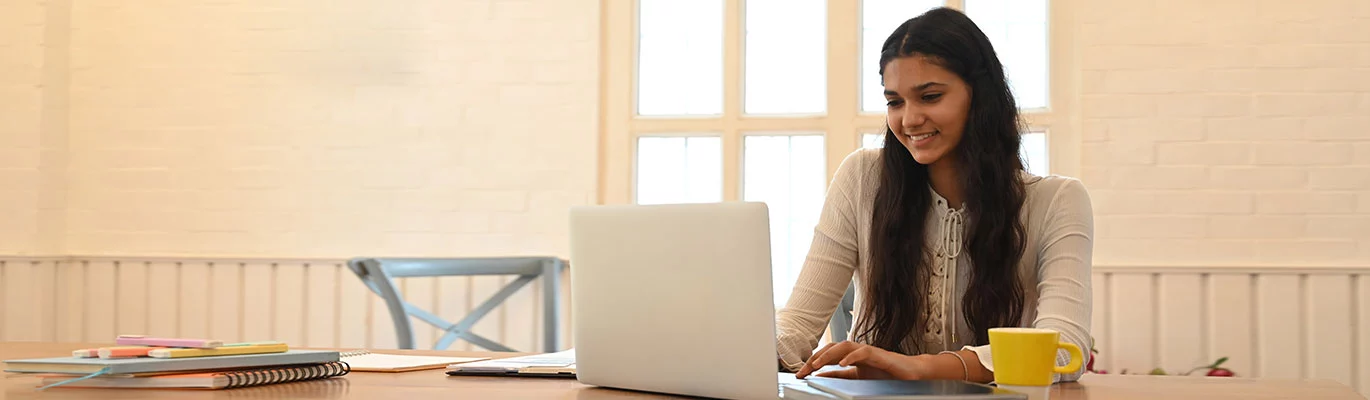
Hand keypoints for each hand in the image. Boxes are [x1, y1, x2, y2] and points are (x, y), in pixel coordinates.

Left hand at [795, 341, 928, 379]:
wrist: (909, 374)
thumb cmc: (885, 374)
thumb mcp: (857, 377)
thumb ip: (839, 376)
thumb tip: (820, 377)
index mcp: (850, 356)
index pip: (827, 355)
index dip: (812, 363)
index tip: (800, 374)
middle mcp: (856, 351)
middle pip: (831, 348)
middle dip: (816, 358)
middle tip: (803, 370)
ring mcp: (867, 351)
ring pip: (844, 346)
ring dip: (829, 354)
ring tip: (818, 365)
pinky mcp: (879, 354)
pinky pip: (862, 352)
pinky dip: (851, 356)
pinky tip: (842, 363)